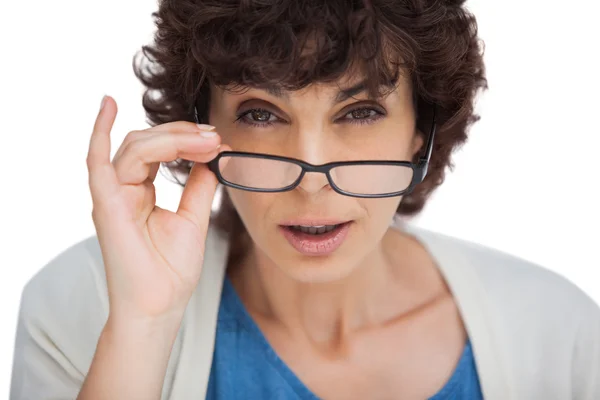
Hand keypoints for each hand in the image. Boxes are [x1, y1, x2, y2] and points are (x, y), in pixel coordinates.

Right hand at [87, 96, 229, 326]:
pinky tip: (108, 104)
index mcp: (140, 192)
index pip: (159, 152)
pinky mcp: (107, 205)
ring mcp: (112, 195)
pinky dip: (99, 131)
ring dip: (171, 137)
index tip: (217, 140)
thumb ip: (198, 186)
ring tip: (205, 139)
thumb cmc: (171, 270)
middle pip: (147, 143)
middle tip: (214, 137)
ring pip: (135, 147)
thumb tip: (211, 157)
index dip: (187, 141)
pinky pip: (97, 161)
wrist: (160, 305)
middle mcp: (122, 189)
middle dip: (183, 135)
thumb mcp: (192, 219)